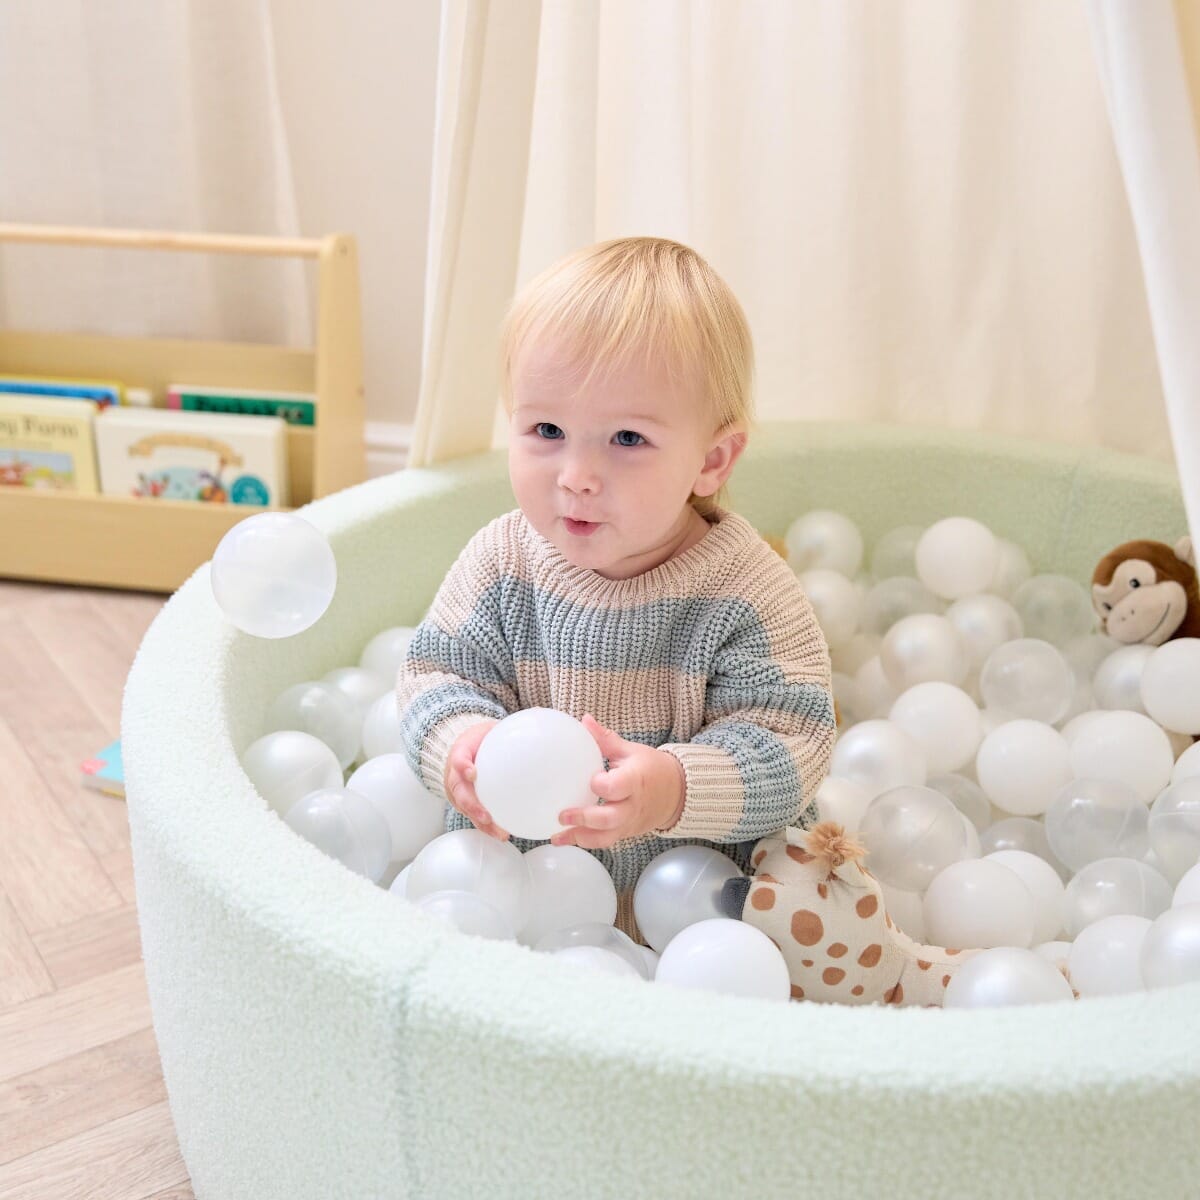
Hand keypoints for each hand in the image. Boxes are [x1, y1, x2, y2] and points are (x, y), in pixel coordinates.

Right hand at [443, 718, 509, 840]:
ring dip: (482, 822)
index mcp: (460, 752)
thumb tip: (540, 712)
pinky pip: (475, 816)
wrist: (463, 748)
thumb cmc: (481, 739)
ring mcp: (458, 791)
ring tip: (501, 833)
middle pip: (459, 792)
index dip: (462, 766)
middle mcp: (455, 775)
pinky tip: (505, 834)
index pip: (458, 758)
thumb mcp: (490, 728)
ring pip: (466, 809)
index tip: (473, 773)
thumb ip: (512, 725)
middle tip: (486, 814)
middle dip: (471, 805)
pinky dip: (488, 826)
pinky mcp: (465, 803)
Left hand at [550, 714, 685, 849]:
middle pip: (609, 819)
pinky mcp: (624, 834)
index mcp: (635, 780)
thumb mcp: (630, 751)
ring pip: (605, 837)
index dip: (602, 786)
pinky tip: (563, 839)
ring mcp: (628, 823)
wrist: (675, 793)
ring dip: (580, 838)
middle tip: (562, 815)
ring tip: (556, 837)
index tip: (591, 780)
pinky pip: (604, 842)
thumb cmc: (651, 769)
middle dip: (585, 819)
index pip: (618, 787)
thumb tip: (584, 720)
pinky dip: (584, 842)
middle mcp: (632, 806)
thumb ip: (605, 739)